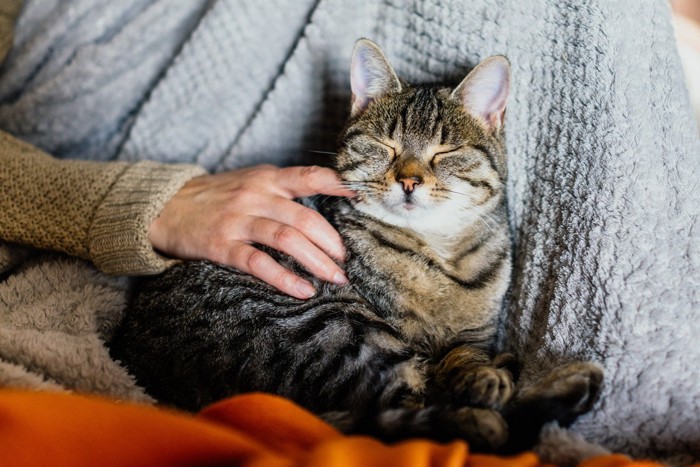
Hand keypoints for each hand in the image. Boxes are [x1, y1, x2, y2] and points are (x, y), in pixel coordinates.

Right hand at [148, 164, 353, 298]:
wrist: (165, 206)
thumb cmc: (217, 196)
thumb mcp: (250, 181)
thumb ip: (282, 189)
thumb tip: (326, 200)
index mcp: (267, 179)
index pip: (310, 176)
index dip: (339, 184)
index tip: (363, 196)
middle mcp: (255, 196)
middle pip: (305, 218)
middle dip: (332, 243)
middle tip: (347, 261)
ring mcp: (238, 220)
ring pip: (287, 239)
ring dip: (317, 262)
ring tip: (335, 278)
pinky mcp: (221, 246)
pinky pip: (258, 263)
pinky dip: (284, 278)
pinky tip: (302, 290)